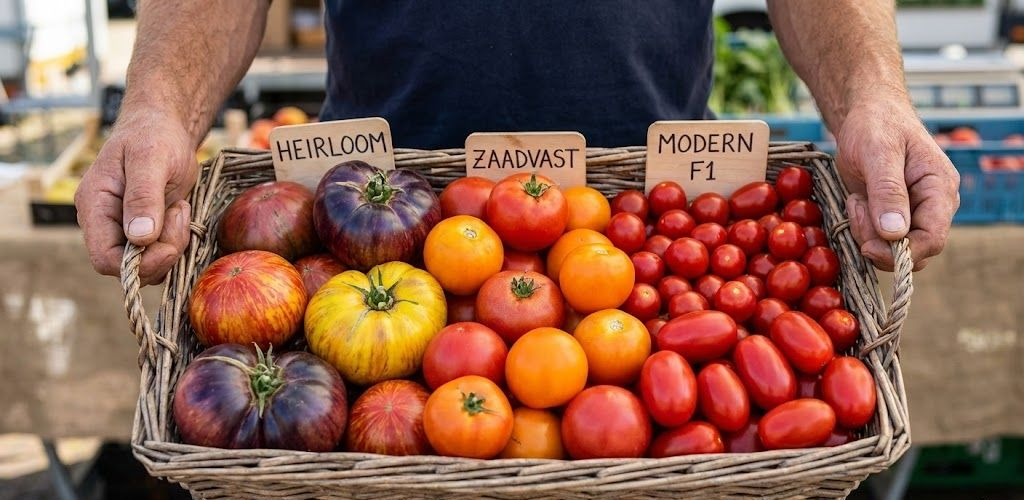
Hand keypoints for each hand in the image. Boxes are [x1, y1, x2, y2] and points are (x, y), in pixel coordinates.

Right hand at [74, 111, 198, 283]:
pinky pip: (160, 254)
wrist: (163, 127)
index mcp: (95, 207)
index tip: (169, 244)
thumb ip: (144, 197)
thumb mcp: (151, 159)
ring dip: (172, 244)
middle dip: (162, 252)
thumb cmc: (153, 135)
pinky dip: (176, 241)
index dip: (139, 263)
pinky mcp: (144, 231)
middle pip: (129, 268)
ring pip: (148, 265)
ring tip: (179, 208)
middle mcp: (104, 224)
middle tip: (179, 214)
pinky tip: (180, 212)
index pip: (104, 259)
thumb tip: (139, 237)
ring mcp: (124, 229)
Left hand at [835, 99, 959, 271]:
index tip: (868, 245)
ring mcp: (912, 213)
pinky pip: (878, 239)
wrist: (867, 114)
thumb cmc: (877, 124)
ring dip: (866, 233)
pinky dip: (862, 228)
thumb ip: (888, 191)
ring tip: (856, 199)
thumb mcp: (879, 152)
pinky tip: (855, 201)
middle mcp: (931, 207)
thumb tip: (895, 233)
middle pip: (912, 251)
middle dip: (878, 242)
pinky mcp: (891, 216)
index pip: (932, 239)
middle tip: (856, 209)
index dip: (902, 252)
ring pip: (892, 248)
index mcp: (940, 190)